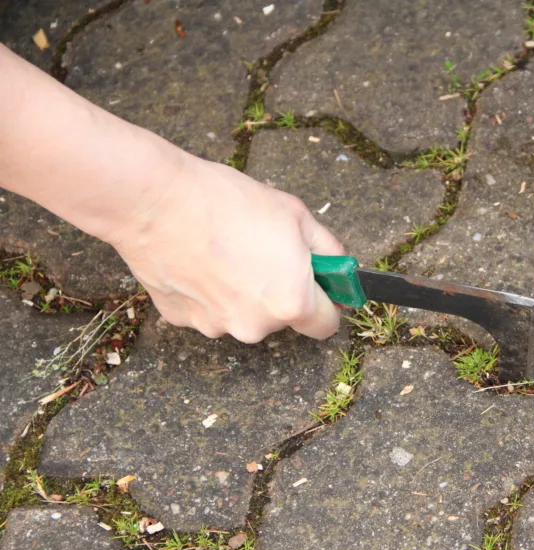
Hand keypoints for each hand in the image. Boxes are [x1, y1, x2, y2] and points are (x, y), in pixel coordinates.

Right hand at [107, 156, 344, 342]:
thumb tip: (339, 268)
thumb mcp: (296, 216)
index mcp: (291, 304)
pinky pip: (208, 309)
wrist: (155, 200)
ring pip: (243, 315)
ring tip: (226, 251)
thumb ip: (328, 250)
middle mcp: (254, 327)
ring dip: (242, 292)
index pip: (327, 325)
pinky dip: (208, 290)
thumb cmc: (226, 203)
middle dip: (280, 291)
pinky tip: (199, 259)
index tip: (320, 287)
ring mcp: (215, 326)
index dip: (328, 303)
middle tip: (263, 251)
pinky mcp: (182, 320)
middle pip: (281, 318)